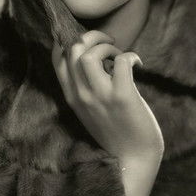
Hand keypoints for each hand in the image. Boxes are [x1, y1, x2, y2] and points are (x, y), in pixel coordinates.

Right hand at [51, 30, 163, 164]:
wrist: (133, 159)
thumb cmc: (116, 131)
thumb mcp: (89, 109)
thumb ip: (86, 87)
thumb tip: (96, 56)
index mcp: (71, 96)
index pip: (57, 58)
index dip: (69, 40)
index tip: (87, 40)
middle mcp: (81, 95)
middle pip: (72, 49)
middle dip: (91, 36)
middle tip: (109, 43)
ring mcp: (100, 97)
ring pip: (90, 54)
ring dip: (107, 47)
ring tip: (119, 55)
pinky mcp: (122, 97)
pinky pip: (122, 62)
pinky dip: (131, 56)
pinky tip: (138, 64)